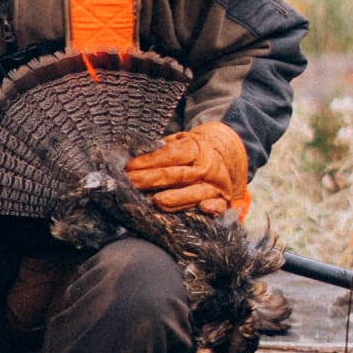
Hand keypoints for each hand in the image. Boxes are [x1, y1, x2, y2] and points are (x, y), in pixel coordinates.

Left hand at [124, 122, 248, 215]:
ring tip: (155, 202)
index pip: (169, 155)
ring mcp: (214, 184)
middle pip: (177, 175)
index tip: (127, 167)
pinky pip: (219, 206)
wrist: (225, 155)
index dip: (147, 161)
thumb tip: (129, 155)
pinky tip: (203, 210)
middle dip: (150, 180)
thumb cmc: (192, 152)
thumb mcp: (178, 142)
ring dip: (175, 199)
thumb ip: (160, 149)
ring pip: (195, 192)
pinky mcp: (222, 200)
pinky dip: (213, 209)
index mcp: (194, 148)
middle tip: (129, 185)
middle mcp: (206, 166)